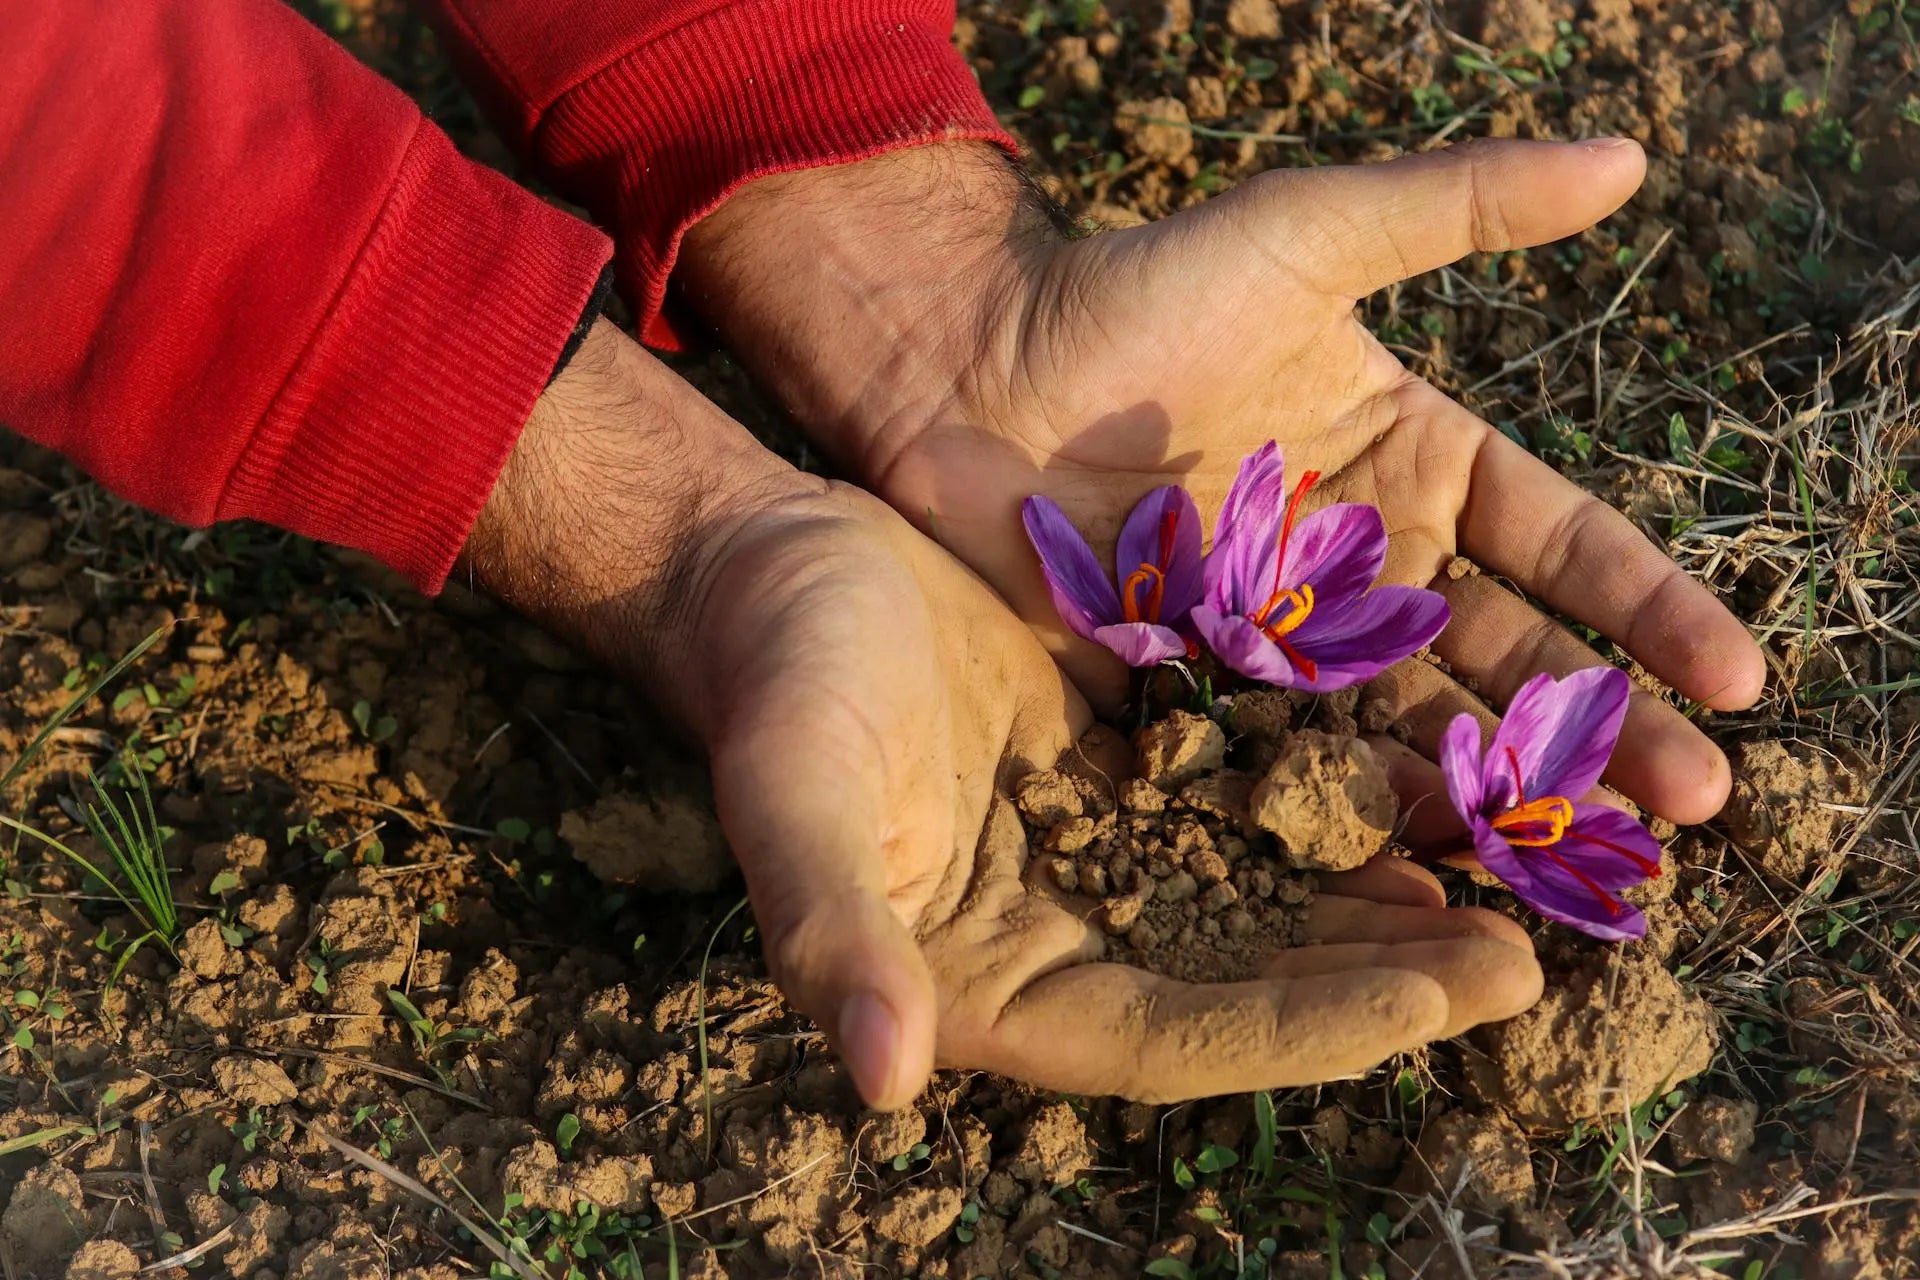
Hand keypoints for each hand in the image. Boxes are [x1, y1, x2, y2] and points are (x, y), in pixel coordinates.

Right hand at [467, 322, 1542, 1105]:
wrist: (775, 568)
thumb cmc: (774, 681)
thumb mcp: (792, 791)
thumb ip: (828, 929)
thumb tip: (880, 1081)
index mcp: (993, 985)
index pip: (1179, 1035)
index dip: (1311, 1025)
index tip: (1441, 998)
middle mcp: (1068, 937)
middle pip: (1252, 982)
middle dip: (1386, 976)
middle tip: (1528, 958)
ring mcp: (1107, 853)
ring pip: (1271, 896)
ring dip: (1385, 895)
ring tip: (1515, 881)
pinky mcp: (1131, 766)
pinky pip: (1256, 796)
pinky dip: (1341, 795)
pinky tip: (1433, 773)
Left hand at [678, 140, 1766, 825]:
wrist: (971, 367)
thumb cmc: (1137, 291)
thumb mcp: (1309, 234)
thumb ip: (1459, 207)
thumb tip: (1628, 156)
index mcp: (1417, 466)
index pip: (1563, 548)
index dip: (1652, 612)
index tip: (1740, 679)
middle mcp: (1369, 567)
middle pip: (1508, 661)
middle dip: (1603, 730)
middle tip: (1693, 808)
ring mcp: (1286, 640)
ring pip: (1412, 726)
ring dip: (1499, 793)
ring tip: (1584, 862)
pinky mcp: (1202, 691)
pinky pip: (1290, 761)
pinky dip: (1352, 812)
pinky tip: (1421, 870)